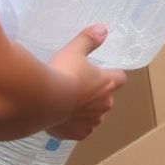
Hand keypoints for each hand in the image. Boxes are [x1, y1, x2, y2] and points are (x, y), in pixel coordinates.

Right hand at [46, 24, 127, 140]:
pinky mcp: (78, 134)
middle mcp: (104, 105)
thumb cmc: (62, 73)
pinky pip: (80, 130)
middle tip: (77, 87)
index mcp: (107, 83)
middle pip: (106, 98)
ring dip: (84, 111)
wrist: (44, 100)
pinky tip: (60, 117)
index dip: (113, 75)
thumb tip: (102, 29)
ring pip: (93, 116)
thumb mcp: (74, 51)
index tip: (102, 73)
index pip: (120, 78)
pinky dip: (73, 125)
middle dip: (95, 95)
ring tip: (66, 102)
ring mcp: (92, 122)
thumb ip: (89, 40)